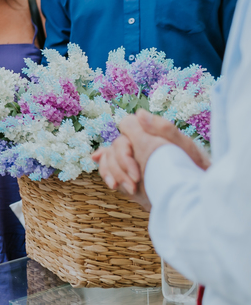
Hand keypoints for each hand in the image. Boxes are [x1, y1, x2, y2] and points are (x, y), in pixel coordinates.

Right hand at [91, 111, 209, 210]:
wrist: (198, 191)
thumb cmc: (194, 166)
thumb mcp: (185, 148)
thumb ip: (164, 129)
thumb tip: (140, 113)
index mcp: (149, 133)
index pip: (126, 127)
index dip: (125, 147)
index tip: (136, 168)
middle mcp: (138, 143)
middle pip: (115, 147)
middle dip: (121, 166)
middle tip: (135, 183)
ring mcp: (131, 159)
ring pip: (108, 158)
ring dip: (114, 173)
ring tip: (129, 189)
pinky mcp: (128, 172)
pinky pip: (108, 169)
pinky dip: (108, 175)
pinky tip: (114, 184)